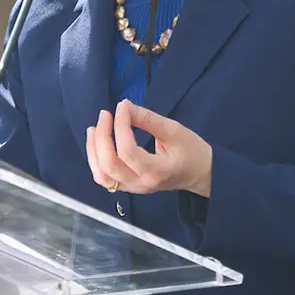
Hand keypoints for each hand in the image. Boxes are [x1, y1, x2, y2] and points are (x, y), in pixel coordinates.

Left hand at [85, 99, 213, 197]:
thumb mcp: (173, 130)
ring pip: (102, 175)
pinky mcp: (129, 186)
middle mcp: (141, 184)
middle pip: (109, 165)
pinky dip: (96, 161)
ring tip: (94, 129)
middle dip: (102, 137)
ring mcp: (134, 188)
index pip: (128, 152)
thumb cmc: (192, 152)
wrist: (201, 174)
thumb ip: (147, 119)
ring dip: (93, 151)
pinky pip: (105, 178)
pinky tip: (98, 144)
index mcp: (156, 171)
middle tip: (105, 115)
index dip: (120, 126)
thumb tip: (124, 106)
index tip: (122, 107)